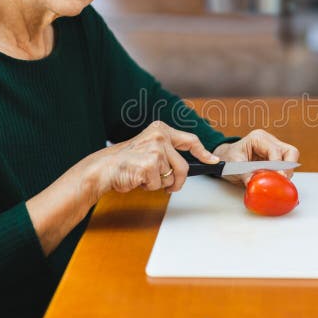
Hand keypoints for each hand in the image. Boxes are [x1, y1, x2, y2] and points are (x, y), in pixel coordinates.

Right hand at [82, 121, 219, 198]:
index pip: (190, 140)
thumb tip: (186, 167)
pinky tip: (138, 178)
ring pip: (170, 178)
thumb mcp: (149, 148)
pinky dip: (148, 186)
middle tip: (170, 187)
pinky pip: (158, 185)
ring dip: (159, 183)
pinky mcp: (149, 164)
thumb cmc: (126, 160)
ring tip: (143, 176)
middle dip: (178, 181)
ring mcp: (155, 150)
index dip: (204, 152)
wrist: (104, 168)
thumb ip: (167, 152)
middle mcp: (160, 137)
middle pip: (183, 167)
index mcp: (160, 129)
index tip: (213, 160)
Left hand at [212, 129, 299, 184]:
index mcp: (259, 138)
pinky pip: (286, 166)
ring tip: (277, 182)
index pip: (275, 151)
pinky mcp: (276, 159)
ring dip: (287, 172)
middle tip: (283, 180)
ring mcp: (274, 149)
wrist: (225, 159)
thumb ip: (244, 174)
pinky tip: (276, 182)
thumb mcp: (233, 165)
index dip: (279, 166)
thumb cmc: (228, 158)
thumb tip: (254, 183)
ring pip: (291, 159)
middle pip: (290, 152)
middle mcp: (270, 141)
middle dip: (289, 167)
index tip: (279, 177)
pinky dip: (283, 175)